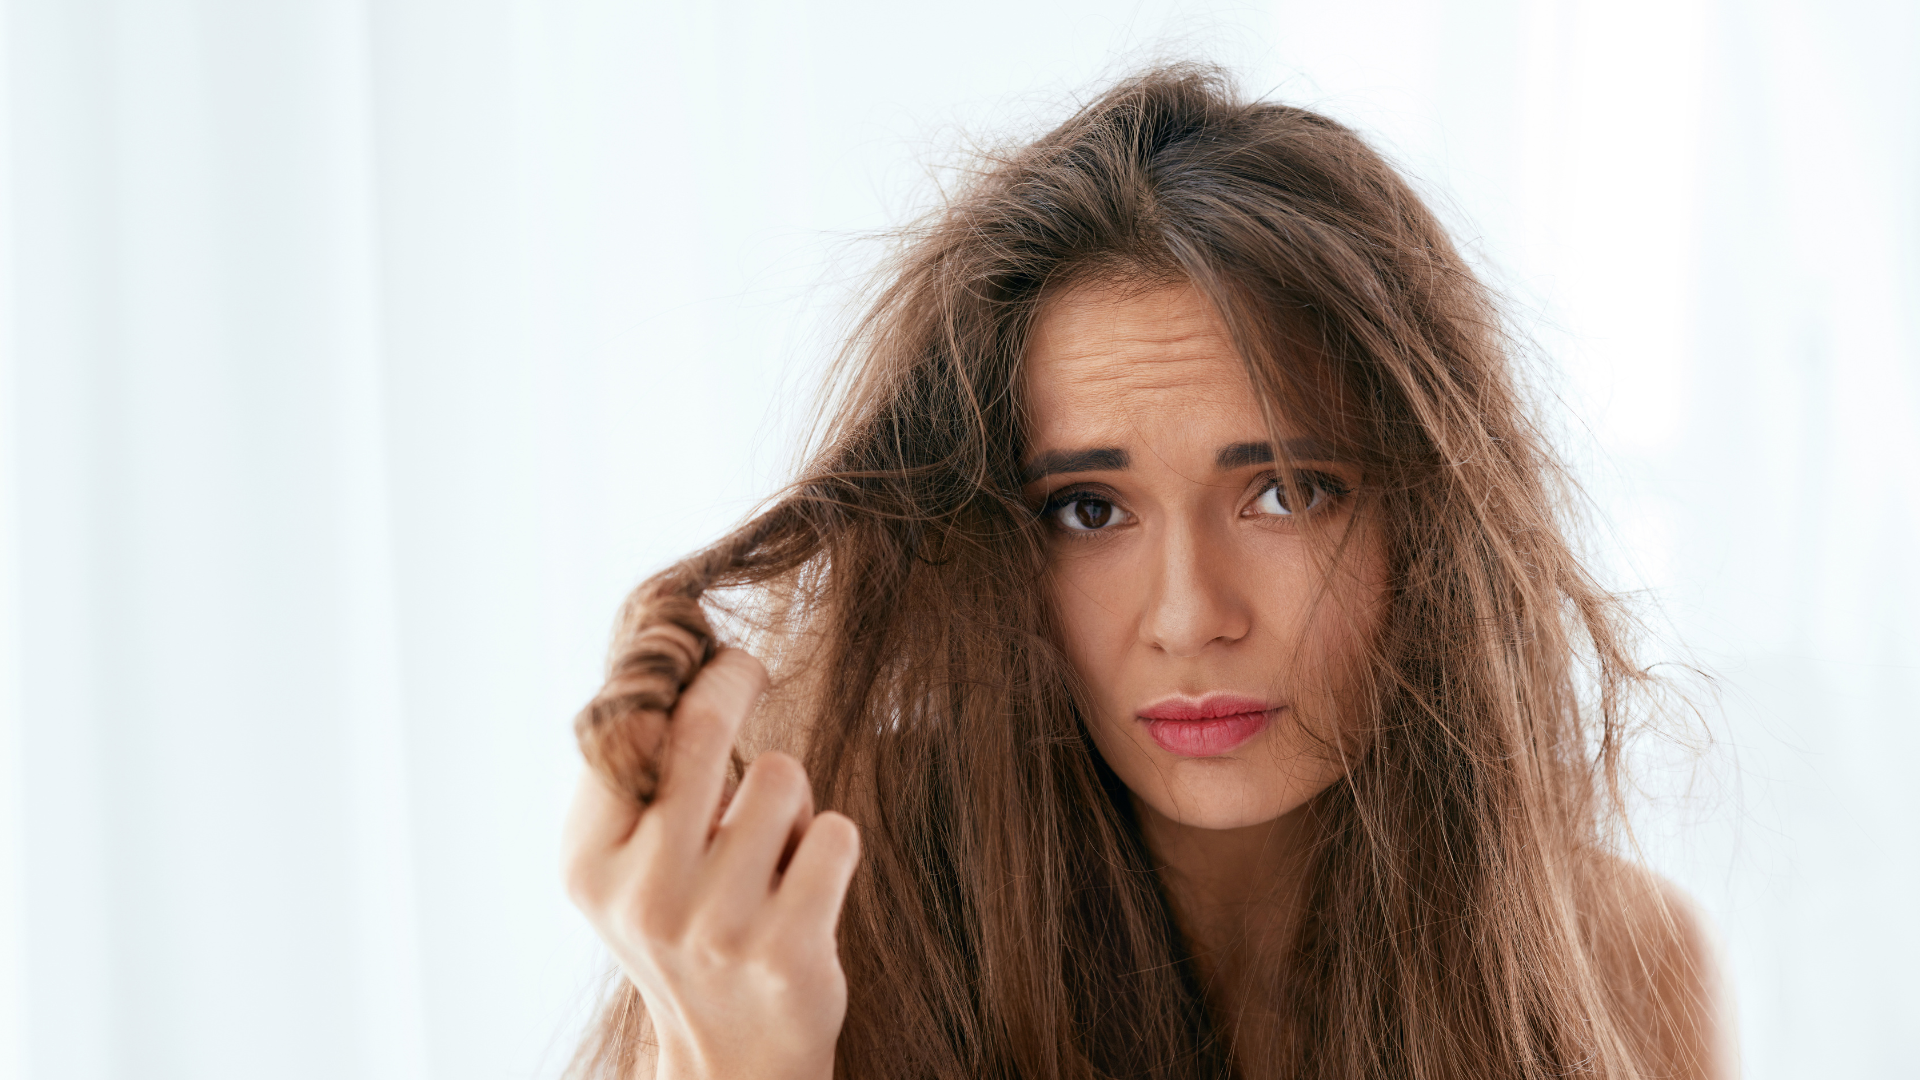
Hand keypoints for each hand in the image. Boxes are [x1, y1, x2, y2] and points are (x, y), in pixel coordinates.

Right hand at [562, 649, 860, 1079]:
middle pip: (700, 729)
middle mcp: (644, 895)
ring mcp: (715, 926)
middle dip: (733, 678)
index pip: (625, 730)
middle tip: (747, 666)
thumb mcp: (629, 865)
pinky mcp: (786, 950)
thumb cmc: (686, 926)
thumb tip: (667, 655)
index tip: (704, 652)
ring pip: (781, 775)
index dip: (673, 673)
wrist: (731, 1057)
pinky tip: (808, 886)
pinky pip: (835, 833)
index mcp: (590, 864)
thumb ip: (634, 778)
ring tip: (774, 848)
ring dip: (791, 795)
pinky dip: (831, 843)